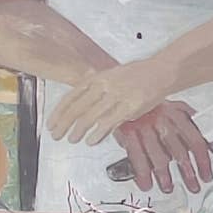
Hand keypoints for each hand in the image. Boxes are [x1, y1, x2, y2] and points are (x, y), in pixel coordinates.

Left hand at [48, 61, 169, 145]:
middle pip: (78, 107)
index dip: (59, 111)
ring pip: (90, 116)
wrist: (161, 72)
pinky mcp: (129, 107)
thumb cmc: (137, 75)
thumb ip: (96, 89)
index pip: (72, 95)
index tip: (51, 123)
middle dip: (64, 123)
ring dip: (78, 130)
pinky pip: (108, 122)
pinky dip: (97, 133)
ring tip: (72, 139)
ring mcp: (116, 96)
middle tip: (56, 135)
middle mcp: (104, 85)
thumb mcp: (112, 76)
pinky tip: (90, 141)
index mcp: (98, 77)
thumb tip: (81, 107)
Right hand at [113, 101, 212, 194]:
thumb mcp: (179, 112)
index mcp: (177, 115)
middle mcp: (163, 121)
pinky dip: (142, 173)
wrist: (125, 93)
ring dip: (164, 176)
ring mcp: (145, 128)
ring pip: (158, 156)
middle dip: (188, 173)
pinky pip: (136, 157)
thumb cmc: (155, 106)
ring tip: (168, 188)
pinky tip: (146, 185)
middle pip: (178, 151)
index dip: (203, 161)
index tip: (207, 176)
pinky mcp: (128, 134)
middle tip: (193, 188)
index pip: (196, 140)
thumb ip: (199, 128)